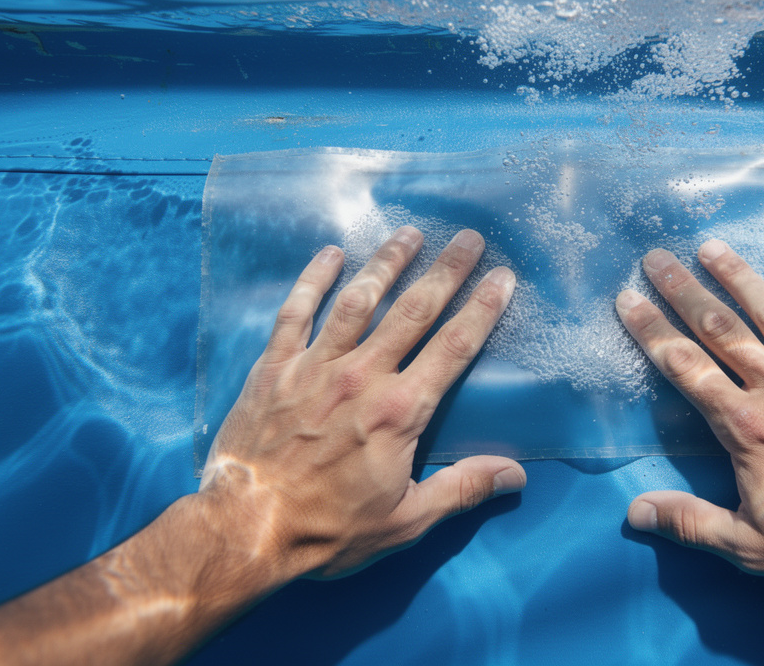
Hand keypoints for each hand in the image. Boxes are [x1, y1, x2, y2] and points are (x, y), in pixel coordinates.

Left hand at [200, 226, 526, 582]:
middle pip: (414, 311)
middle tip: (469, 239)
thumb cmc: (328, 530)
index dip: (483, 309)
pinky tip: (330, 254)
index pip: (453, 347)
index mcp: (400, 411)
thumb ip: (462, 489)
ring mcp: (315, 366)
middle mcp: (362, 376)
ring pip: (358, 300)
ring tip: (410, 234)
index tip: (504, 278)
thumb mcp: (406, 520)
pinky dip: (313, 280)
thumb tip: (516, 475)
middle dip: (446, 271)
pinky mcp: (274, 367)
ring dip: (387, 263)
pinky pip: (296, 312)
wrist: (247, 528)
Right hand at [617, 240, 763, 596]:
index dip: (652, 332)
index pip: (686, 368)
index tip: (627, 300)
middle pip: (721, 329)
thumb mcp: (752, 548)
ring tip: (711, 248)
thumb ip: (691, 522)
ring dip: (740, 278)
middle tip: (656, 258)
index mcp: (746, 428)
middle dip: (684, 291)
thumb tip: (635, 511)